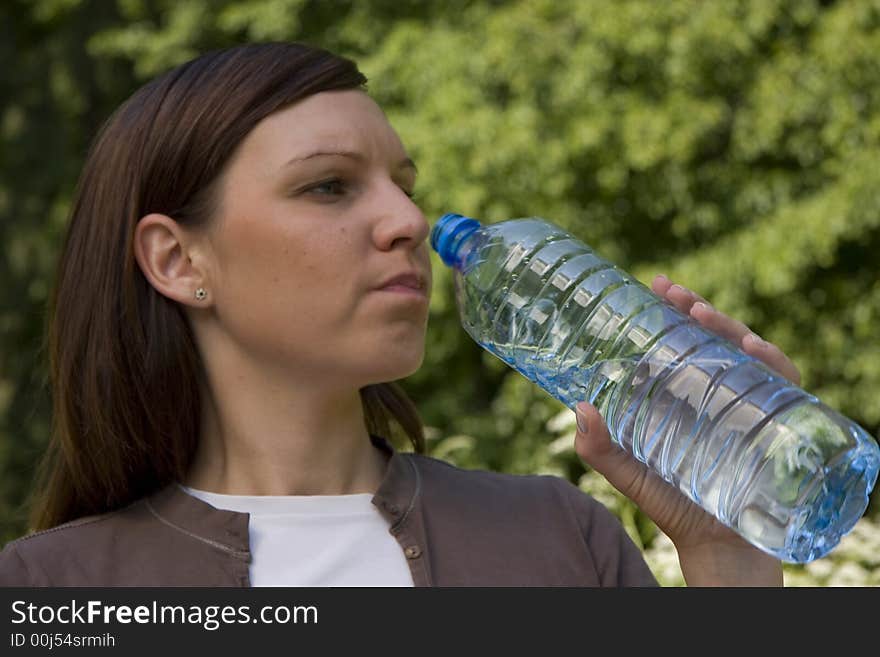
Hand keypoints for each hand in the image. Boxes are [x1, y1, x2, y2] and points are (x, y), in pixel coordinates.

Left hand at [573, 274, 798, 585]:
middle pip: (714, 338)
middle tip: (674, 292)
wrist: (716, 547)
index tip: (655, 285)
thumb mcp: (629, 473)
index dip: (672, 311)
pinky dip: (772, 363)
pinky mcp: (776, 422)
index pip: (682, 341)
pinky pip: (783, 384)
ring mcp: (749, 404)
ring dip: (728, 325)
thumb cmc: (672, 505)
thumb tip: (579, 406)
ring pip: (745, 352)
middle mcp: (719, 392)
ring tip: (701, 311)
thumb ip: (598, 447)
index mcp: (685, 394)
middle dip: (696, 308)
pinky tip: (753, 349)